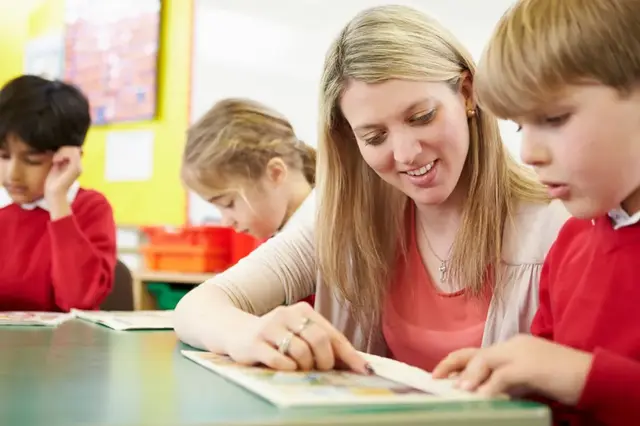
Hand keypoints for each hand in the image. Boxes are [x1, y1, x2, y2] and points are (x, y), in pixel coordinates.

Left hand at [44, 147, 81, 199]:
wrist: (54, 194)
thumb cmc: (53, 184)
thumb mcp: (56, 168)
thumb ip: (60, 160)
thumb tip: (58, 151)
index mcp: (75, 166)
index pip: (74, 150)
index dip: (64, 150)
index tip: (55, 157)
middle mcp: (79, 166)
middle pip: (74, 148)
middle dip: (63, 149)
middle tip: (55, 158)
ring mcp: (78, 167)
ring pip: (73, 149)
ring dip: (62, 151)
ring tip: (55, 159)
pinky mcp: (75, 168)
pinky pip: (72, 154)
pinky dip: (62, 155)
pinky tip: (56, 161)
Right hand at [225, 301, 370, 373]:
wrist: (233, 330)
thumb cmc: (274, 338)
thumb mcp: (298, 335)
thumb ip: (323, 345)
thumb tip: (356, 364)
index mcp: (303, 311)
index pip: (332, 334)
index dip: (349, 354)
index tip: (364, 370)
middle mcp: (287, 314)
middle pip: (318, 339)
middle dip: (324, 360)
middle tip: (320, 369)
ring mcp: (269, 327)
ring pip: (300, 351)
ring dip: (304, 366)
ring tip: (298, 367)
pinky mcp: (254, 342)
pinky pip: (279, 360)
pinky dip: (286, 368)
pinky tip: (284, 367)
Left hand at [432, 334, 591, 404]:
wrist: (593, 376)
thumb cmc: (564, 380)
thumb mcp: (529, 381)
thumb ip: (507, 383)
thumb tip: (483, 393)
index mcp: (513, 347)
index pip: (478, 353)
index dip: (457, 364)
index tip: (440, 375)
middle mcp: (513, 345)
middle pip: (475, 352)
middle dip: (451, 364)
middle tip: (435, 378)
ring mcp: (522, 353)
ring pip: (485, 361)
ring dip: (469, 377)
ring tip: (456, 390)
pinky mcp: (530, 366)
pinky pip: (503, 376)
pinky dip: (490, 387)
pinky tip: (481, 398)